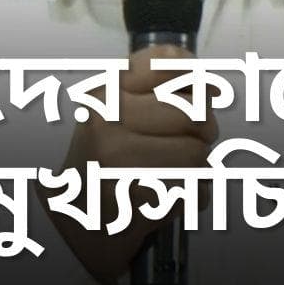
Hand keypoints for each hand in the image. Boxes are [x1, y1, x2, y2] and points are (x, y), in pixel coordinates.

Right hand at [47, 44, 216, 284]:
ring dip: (195, 172)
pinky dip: (189, 199)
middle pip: (198, 114)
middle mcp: (107, 123)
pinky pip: (194, 192)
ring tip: (164, 176)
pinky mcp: (135, 202)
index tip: (186, 99)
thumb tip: (212, 88)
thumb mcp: (118, 104)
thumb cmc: (104, 158)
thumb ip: (163, 78)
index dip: (194, 84)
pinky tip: (161, 199)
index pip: (175, 65)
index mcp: (103, 93)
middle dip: (200, 135)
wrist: (71, 219)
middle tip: (177, 147)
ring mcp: (118, 164)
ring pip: (200, 157)